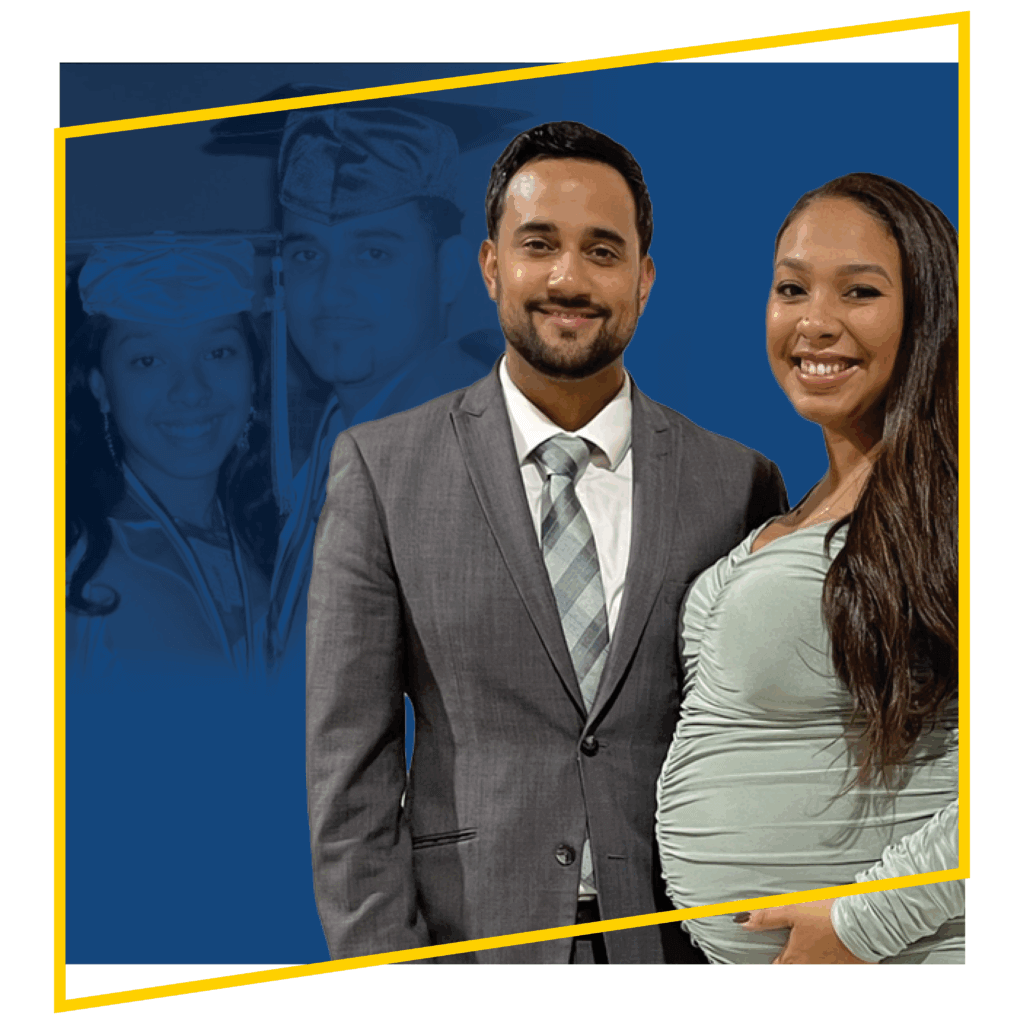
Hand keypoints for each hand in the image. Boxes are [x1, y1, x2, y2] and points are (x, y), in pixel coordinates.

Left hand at [739, 899, 870, 963]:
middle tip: (788, 955)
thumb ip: (766, 918)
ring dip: (811, 963)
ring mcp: (832, 970)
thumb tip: (742, 921)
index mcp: (796, 956)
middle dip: (790, 964)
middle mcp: (812, 967)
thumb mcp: (791, 910)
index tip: (771, 960)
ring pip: (815, 971)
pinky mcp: (851, 968)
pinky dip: (834, 965)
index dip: (772, 963)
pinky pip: (838, 971)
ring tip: (811, 953)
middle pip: (795, 970)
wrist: (864, 921)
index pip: (777, 967)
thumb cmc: (826, 914)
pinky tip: (835, 956)